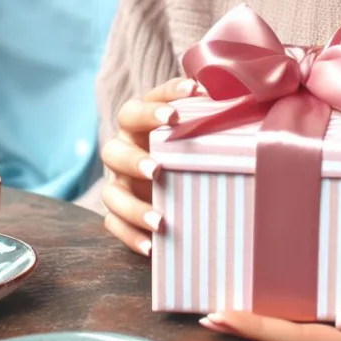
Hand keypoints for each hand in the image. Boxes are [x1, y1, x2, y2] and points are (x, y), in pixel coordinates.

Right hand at [99, 77, 196, 255]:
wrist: (174, 179)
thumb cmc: (187, 144)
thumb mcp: (196, 127)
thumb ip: (207, 111)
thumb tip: (229, 94)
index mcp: (139, 123)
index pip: (141, 106)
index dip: (162, 100)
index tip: (191, 95)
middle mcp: (124, 149)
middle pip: (113, 149)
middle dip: (134, 159)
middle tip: (157, 169)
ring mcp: (119, 181)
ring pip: (111, 193)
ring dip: (133, 207)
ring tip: (160, 221)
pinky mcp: (118, 210)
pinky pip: (114, 224)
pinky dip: (131, 236)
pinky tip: (152, 247)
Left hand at [198, 260, 340, 340]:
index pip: (298, 339)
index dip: (258, 328)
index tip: (222, 315)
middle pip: (288, 340)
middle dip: (248, 328)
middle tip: (208, 312)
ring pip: (295, 333)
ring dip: (260, 322)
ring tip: (224, 306)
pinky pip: (307, 321)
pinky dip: (280, 311)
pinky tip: (263, 296)